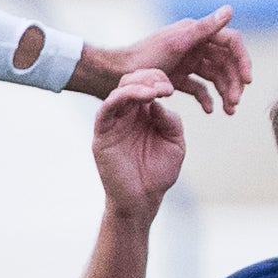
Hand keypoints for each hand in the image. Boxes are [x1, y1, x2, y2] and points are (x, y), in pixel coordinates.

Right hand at [92, 69, 185, 217]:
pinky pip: (106, 109)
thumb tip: (157, 102)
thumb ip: (171, 121)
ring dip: (137, 86)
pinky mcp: (102, 134)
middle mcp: (127, 115)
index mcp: (144, 114)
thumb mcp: (175, 144)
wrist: (143, 199)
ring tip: (154, 91)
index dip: (158, 80)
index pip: (147, 84)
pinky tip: (139, 96)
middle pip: (131, 82)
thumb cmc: (158, 173)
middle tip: (164, 87)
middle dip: (149, 78)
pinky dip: (120, 98)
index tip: (171, 88)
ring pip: (119, 92)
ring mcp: (113, 123)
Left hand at [94, 9, 252, 115]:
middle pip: (226, 63)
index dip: (243, 60)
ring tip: (229, 111)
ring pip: (216, 77)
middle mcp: (195, 45)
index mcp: (196, 33)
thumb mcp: (177, 42)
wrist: (114, 76)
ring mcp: (188, 62)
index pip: (231, 42)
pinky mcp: (179, 79)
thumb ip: (204, 27)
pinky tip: (211, 111)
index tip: (248, 81)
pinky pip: (200, 89)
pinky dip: (207, 100)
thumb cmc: (144, 57)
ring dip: (225, 93)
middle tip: (235, 102)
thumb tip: (230, 9)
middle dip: (234, 82)